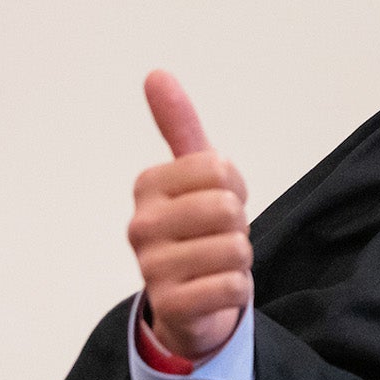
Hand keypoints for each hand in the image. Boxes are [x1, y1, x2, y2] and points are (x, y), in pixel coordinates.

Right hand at [127, 70, 250, 362]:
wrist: (189, 301)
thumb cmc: (196, 228)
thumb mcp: (192, 174)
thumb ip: (179, 125)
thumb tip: (156, 73)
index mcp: (148, 185)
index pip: (220, 169)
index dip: (235, 187)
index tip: (218, 201)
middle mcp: (141, 224)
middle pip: (227, 208)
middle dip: (238, 225)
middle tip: (219, 236)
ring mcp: (151, 268)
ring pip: (234, 248)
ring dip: (239, 258)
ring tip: (216, 263)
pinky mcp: (170, 306)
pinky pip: (232, 286)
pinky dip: (237, 288)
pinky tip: (215, 290)